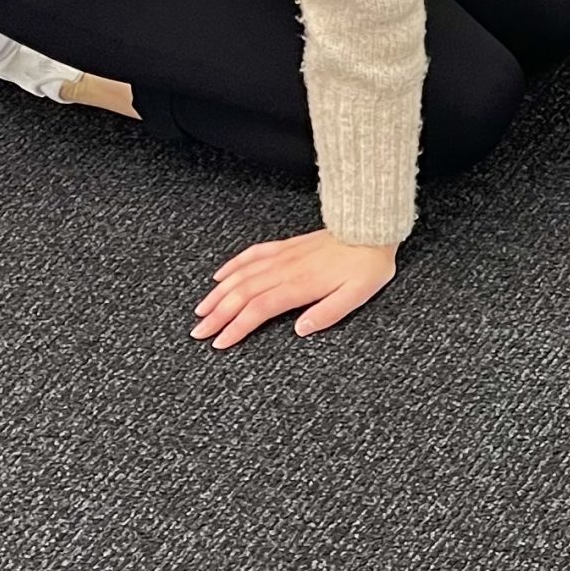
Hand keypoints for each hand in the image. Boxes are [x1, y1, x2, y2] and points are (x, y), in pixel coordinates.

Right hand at [193, 229, 397, 348]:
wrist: (371, 229)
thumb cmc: (367, 265)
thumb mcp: (356, 296)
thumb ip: (327, 314)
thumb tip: (300, 330)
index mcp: (300, 285)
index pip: (259, 309)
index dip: (236, 327)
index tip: (220, 342)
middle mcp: (285, 270)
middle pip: (241, 294)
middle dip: (217, 315)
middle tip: (198, 331)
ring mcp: (283, 256)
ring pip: (241, 275)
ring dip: (218, 293)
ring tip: (201, 310)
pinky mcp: (286, 246)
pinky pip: (252, 254)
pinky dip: (232, 265)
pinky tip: (220, 276)